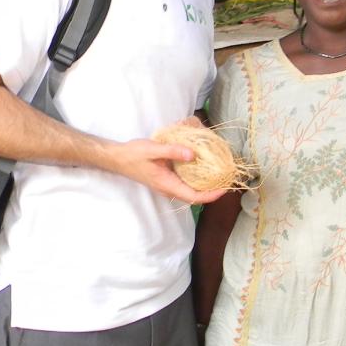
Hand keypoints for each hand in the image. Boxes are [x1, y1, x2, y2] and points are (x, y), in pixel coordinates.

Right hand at [108, 138, 227, 204]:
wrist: (118, 158)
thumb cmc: (133, 154)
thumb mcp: (153, 149)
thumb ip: (172, 151)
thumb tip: (193, 154)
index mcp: (167, 184)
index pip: (194, 197)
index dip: (211, 195)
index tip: (225, 188)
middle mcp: (168, 188)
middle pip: (195, 196)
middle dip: (212, 191)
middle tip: (227, 179)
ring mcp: (167, 185)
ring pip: (190, 191)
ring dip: (205, 186)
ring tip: (219, 174)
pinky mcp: (166, 179)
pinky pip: (185, 183)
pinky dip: (196, 178)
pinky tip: (202, 166)